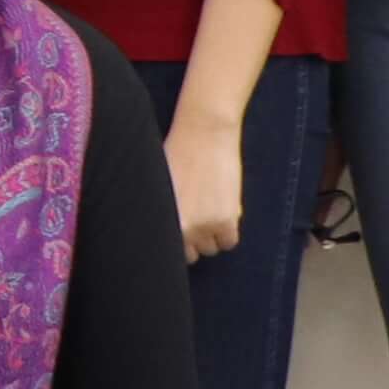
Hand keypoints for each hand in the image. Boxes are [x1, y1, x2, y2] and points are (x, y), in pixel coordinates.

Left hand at [164, 115, 245, 263]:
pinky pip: (229, 242)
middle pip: (189, 254)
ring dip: (209, 237)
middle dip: (191, 243)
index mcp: (161, 219)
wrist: (204, 134)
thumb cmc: (176, 153)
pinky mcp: (228, 219)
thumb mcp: (159, 185)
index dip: (172, 243)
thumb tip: (159, 231)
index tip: (176, 235)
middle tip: (193, 223)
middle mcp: (182, 228)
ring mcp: (206, 226)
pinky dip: (225, 234)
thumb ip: (160, 211)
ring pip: (210, 249)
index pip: (166, 251)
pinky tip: (221, 217)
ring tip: (207, 215)